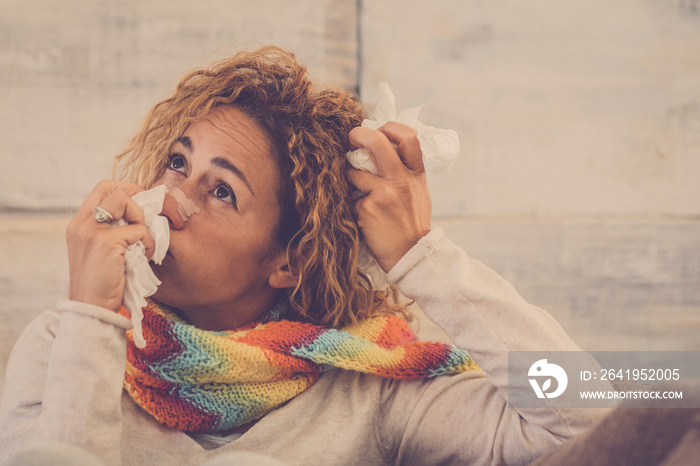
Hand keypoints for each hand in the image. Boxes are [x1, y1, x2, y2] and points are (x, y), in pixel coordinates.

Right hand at [66, 180, 155, 310]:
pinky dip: (148, 242)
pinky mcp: (106, 242)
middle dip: (135, 199)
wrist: (91, 309)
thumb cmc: (102, 284)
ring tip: (142, 243)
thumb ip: (110, 232)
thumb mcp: (100, 252)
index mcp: (78, 225)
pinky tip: (144, 256)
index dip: (125, 189)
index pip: (101, 189)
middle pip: (112, 189)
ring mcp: (91, 232)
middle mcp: (81, 224)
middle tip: (144, 220)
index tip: (139, 203)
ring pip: (126, 202)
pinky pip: (139, 230)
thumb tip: (139, 216)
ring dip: (142, 221)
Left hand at [348, 122, 431, 271]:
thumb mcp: (418, 192)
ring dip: (350, 179)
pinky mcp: (368, 208)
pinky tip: (362, 216)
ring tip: (357, 192)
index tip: (377, 130)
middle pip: (377, 141)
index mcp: (415, 173)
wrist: (411, 254)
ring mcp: (384, 193)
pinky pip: (350, 198)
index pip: (408, 137)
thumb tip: (382, 150)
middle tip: (351, 138)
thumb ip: (404, 171)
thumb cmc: (411, 223)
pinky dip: (351, 205)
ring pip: (354, 171)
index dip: (389, 128)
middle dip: (358, 134)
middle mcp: (401, 179)